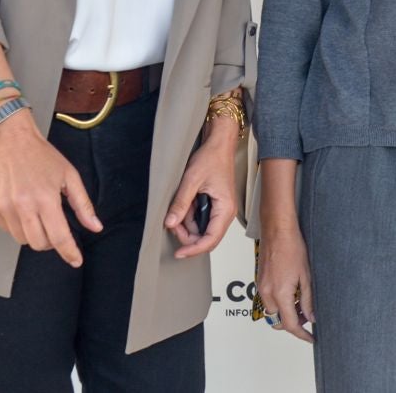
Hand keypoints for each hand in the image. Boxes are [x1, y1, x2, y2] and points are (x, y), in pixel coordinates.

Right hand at [0, 112, 102, 264]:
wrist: (10, 140)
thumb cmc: (42, 156)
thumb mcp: (69, 176)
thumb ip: (83, 205)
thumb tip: (96, 228)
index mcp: (45, 198)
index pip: (59, 237)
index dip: (69, 253)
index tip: (76, 260)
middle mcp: (23, 206)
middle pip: (39, 244)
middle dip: (51, 242)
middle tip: (55, 225)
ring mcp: (4, 208)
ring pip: (23, 240)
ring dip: (34, 234)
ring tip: (38, 213)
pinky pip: (8, 230)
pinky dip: (18, 226)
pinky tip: (23, 208)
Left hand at [164, 123, 238, 258]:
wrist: (218, 143)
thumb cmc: (212, 158)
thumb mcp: (191, 180)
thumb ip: (181, 203)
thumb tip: (170, 223)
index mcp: (225, 209)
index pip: (210, 240)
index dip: (193, 249)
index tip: (179, 253)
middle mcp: (225, 213)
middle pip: (205, 237)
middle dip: (187, 235)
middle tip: (172, 223)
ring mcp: (220, 209)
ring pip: (201, 229)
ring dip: (186, 224)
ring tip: (178, 207)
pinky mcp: (214, 205)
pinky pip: (200, 218)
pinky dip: (189, 215)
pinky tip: (184, 204)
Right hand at [256, 221, 315, 342]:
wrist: (277, 230)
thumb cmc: (292, 247)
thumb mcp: (306, 277)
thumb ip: (308, 300)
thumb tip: (311, 317)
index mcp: (280, 294)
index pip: (290, 324)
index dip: (302, 334)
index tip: (310, 337)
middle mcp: (267, 293)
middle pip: (278, 321)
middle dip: (293, 323)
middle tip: (308, 316)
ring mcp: (261, 287)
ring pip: (272, 312)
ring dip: (285, 313)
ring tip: (301, 302)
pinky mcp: (260, 281)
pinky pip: (268, 300)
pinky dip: (279, 303)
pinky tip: (291, 293)